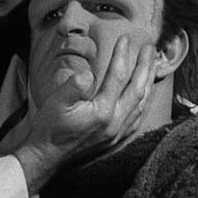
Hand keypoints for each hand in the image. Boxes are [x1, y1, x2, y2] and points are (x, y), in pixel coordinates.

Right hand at [14, 36, 155, 194]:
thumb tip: (88, 73)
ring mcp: (117, 133)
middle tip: (150, 48)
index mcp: (103, 112)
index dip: (122, 56)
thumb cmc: (49, 129)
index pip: (117, 77)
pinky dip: (143, 103)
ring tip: (151, 67)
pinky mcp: (115, 140)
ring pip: (141, 104)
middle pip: (137, 90)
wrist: (46, 158)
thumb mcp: (57, 102)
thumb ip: (74, 86)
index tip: (126, 39)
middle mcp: (115, 123)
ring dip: (147, 83)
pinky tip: (143, 96)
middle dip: (145, 67)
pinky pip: (137, 118)